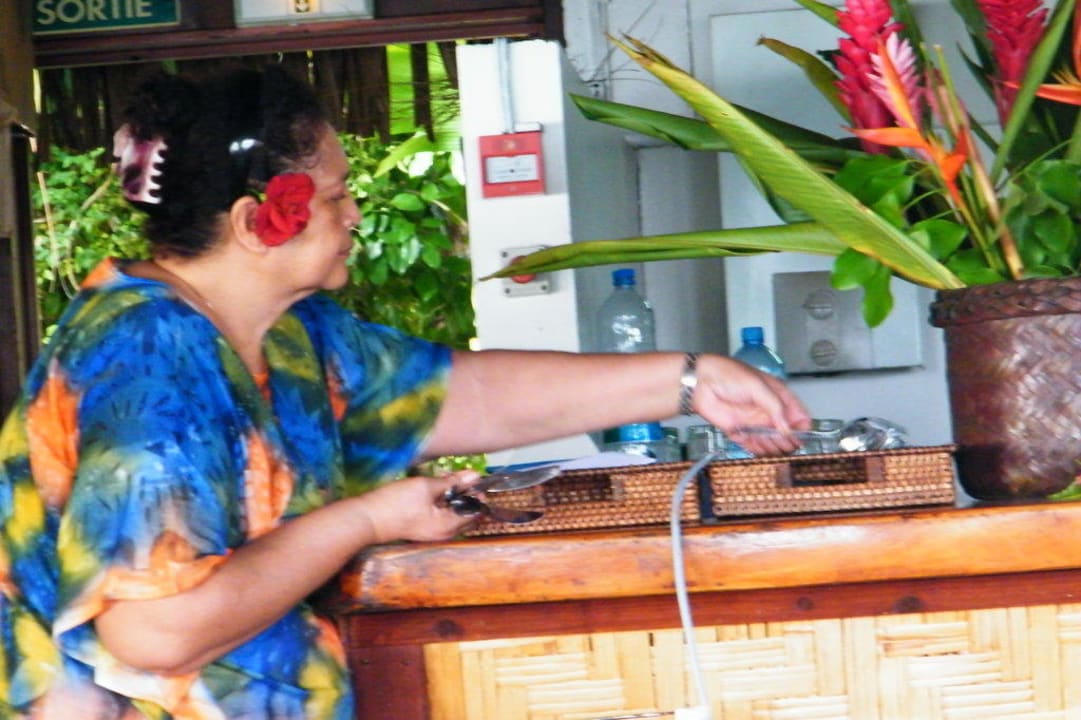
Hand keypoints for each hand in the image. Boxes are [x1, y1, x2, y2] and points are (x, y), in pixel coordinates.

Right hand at [357, 470, 483, 543]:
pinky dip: (441, 502)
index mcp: (450, 526)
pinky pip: (442, 515)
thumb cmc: (396, 503)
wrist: (367, 519)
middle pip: (467, 513)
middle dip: (465, 493)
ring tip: (440, 480)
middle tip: (454, 477)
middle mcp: (445, 533)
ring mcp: (434, 533)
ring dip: (452, 496)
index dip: (477, 493)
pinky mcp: (424, 528)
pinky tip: (431, 489)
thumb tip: (475, 476)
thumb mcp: (426, 487)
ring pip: (453, 512)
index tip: (472, 477)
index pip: (477, 511)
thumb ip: (452, 482)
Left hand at [691, 355, 810, 454]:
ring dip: (774, 446)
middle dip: (788, 440)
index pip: (798, 415)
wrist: (701, 383)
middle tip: (785, 442)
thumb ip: (775, 406)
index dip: (802, 427)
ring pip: (772, 442)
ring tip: (771, 444)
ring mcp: (754, 423)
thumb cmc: (728, 375)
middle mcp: (767, 411)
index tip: (800, 434)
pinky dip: (758, 450)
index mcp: (777, 396)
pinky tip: (759, 448)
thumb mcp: (758, 386)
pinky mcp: (740, 432)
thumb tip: (787, 428)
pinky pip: (753, 446)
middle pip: (786, 433)